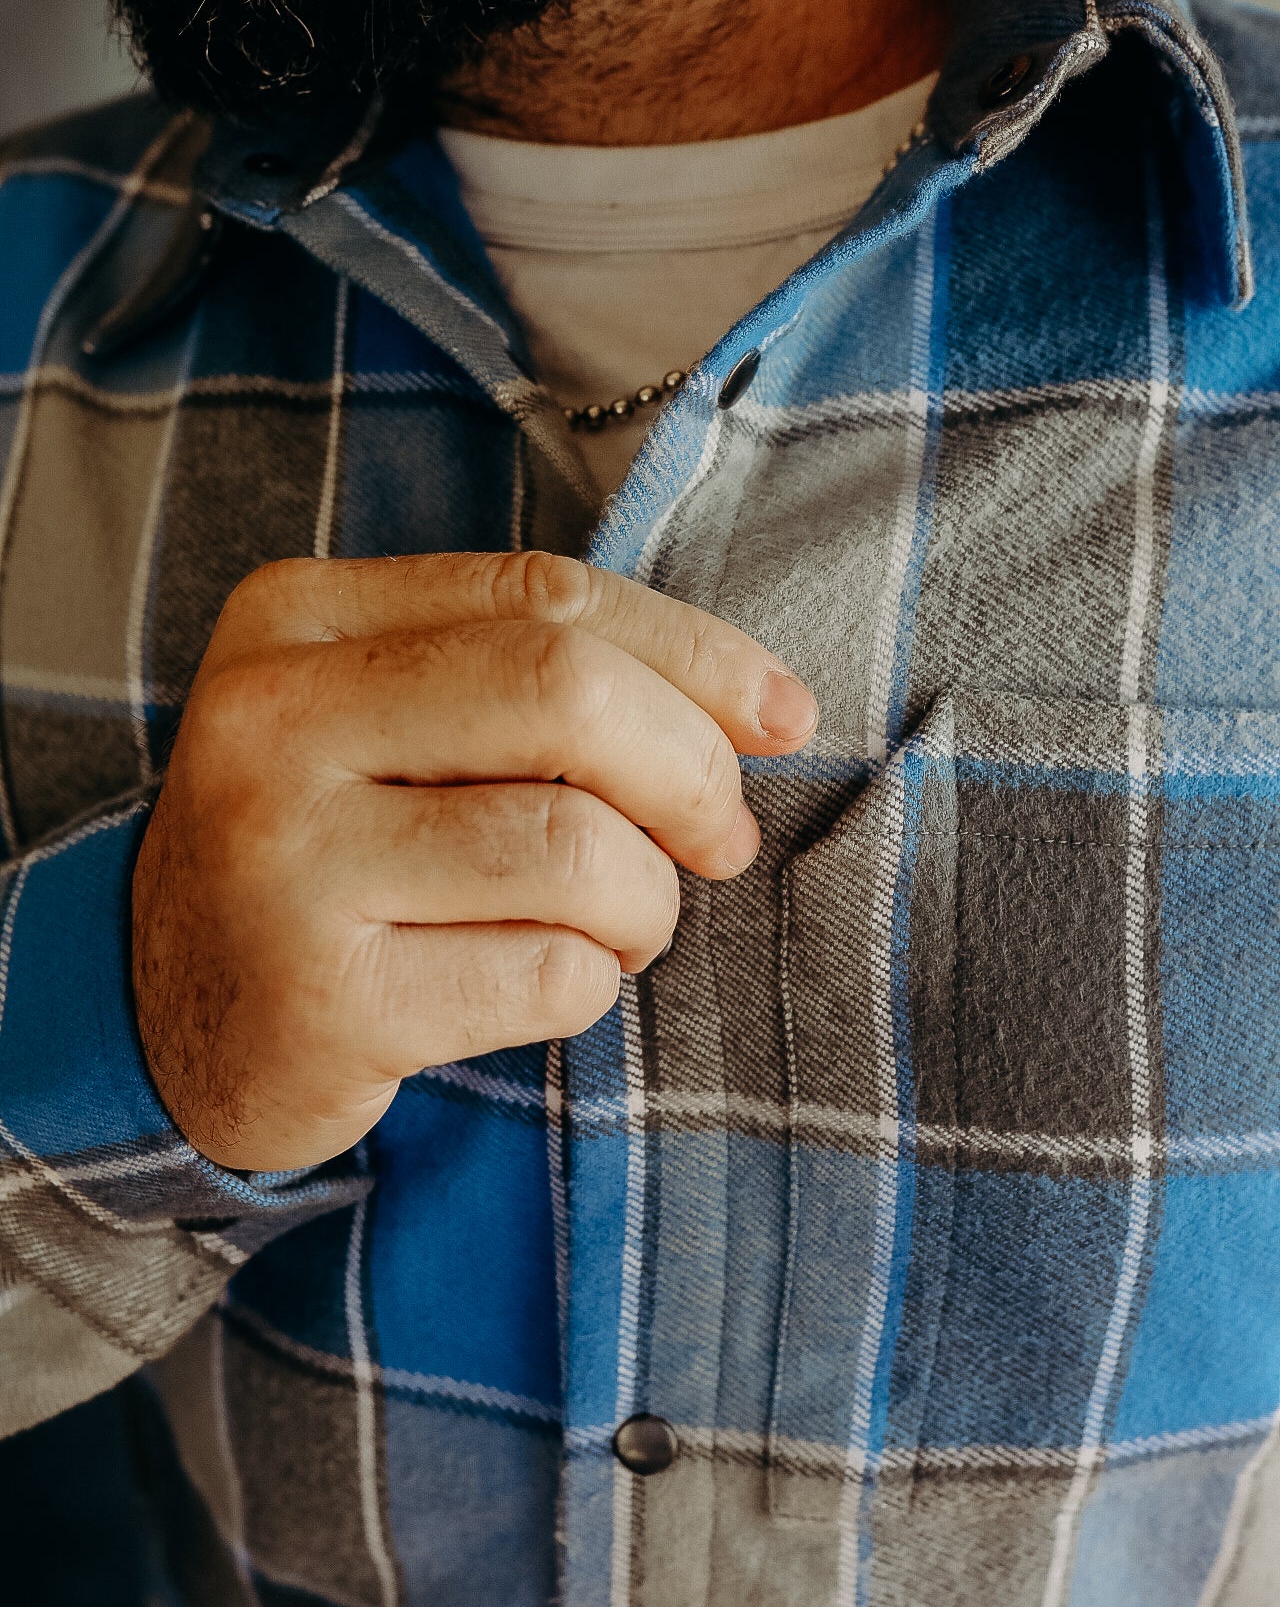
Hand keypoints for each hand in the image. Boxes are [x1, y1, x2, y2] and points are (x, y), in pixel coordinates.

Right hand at [132, 551, 817, 1169]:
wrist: (171, 1011)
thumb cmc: (336, 845)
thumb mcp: (391, 718)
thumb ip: (544, 677)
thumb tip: (769, 708)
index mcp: (297, 618)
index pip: (547, 595)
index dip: (697, 654)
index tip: (782, 716)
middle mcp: (271, 722)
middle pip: (567, 695)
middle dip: (690, 772)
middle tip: (714, 841)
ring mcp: (285, 864)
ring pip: (575, 847)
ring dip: (647, 900)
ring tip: (617, 924)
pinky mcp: (323, 1001)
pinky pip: (550, 976)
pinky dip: (591, 984)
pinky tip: (545, 982)